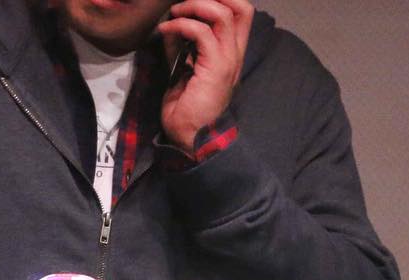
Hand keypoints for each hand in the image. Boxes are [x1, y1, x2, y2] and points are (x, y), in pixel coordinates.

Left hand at [157, 0, 252, 154]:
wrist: (191, 138)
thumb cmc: (187, 110)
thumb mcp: (183, 70)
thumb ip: (182, 47)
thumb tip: (172, 27)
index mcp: (231, 54)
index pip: (241, 13)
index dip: (222, 0)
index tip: (195, 4)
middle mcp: (234, 54)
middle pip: (240, 6)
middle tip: (186, 5)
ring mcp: (227, 60)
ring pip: (222, 13)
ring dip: (195, 6)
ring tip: (175, 13)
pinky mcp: (214, 68)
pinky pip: (201, 33)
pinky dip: (181, 25)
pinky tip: (167, 29)